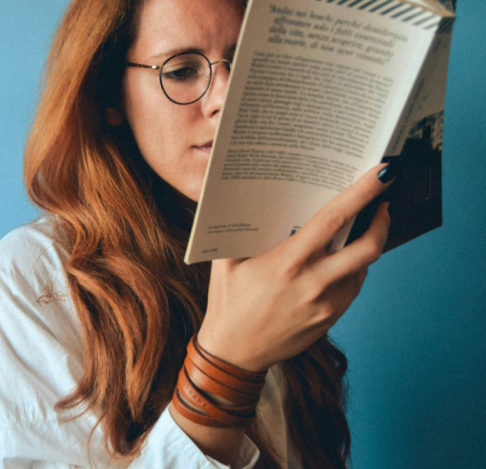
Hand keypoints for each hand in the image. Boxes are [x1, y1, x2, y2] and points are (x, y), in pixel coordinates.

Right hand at [198, 163, 393, 371]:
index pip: (334, 219)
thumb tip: (250, 199)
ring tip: (358, 232)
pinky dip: (353, 270)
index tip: (381, 175)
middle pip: (367, 247)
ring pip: (364, 268)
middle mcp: (313, 283)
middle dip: (382, 221)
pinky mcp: (330, 319)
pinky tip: (341, 263)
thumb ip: (240, 231)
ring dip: (367, 246)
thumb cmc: (228, 304)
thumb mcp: (226, 262)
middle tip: (382, 205)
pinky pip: (353, 288)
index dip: (362, 194)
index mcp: (287, 263)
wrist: (234, 352)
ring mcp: (326, 304)